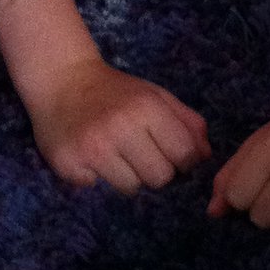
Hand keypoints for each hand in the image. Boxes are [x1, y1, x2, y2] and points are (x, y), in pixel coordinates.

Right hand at [30, 53, 210, 193]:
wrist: (63, 81)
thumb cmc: (116, 91)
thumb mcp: (156, 95)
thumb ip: (186, 122)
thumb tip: (206, 156)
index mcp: (148, 108)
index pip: (184, 155)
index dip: (184, 161)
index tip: (173, 156)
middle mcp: (121, 128)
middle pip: (160, 178)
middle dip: (157, 172)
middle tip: (143, 156)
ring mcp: (93, 148)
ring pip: (131, 188)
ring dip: (128, 177)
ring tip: (117, 156)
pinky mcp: (68, 164)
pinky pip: (97, 188)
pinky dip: (97, 177)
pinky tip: (91, 157)